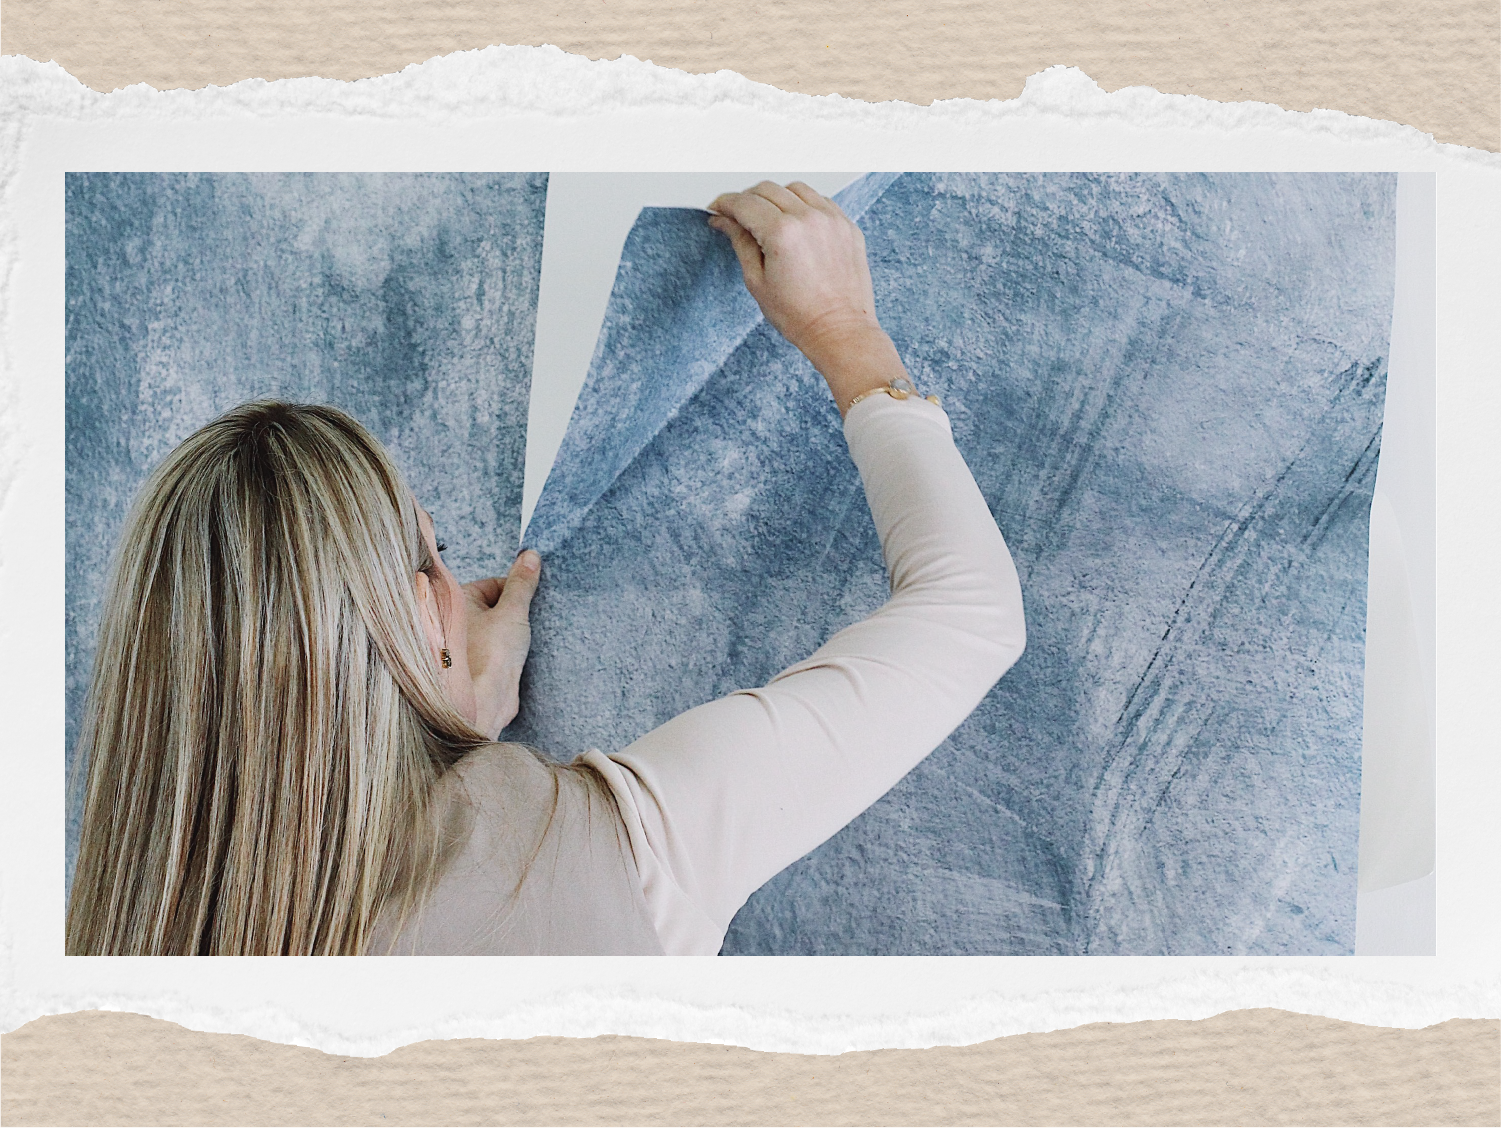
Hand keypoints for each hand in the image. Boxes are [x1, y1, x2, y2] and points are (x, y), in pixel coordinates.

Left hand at [461, 549, 540, 738]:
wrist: (483, 701)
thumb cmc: (489, 656)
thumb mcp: (513, 612)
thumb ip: (523, 583)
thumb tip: (529, 555)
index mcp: (456, 601)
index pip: (492, 584)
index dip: (515, 590)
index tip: (530, 599)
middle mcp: (455, 621)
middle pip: (494, 605)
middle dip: (512, 612)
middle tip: (527, 622)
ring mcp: (464, 643)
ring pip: (496, 628)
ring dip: (511, 633)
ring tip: (519, 643)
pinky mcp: (475, 664)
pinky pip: (495, 648)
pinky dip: (506, 651)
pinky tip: (516, 658)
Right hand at [708, 181, 908, 412]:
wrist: (839, 331)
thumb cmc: (800, 315)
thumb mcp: (757, 281)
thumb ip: (740, 242)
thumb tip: (725, 221)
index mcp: (782, 233)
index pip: (744, 203)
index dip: (725, 203)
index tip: (718, 209)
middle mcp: (809, 218)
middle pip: (767, 189)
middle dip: (747, 199)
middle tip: (738, 216)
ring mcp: (831, 220)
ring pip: (795, 189)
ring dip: (776, 197)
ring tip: (769, 219)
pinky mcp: (847, 226)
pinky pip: (821, 201)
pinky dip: (804, 205)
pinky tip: (796, 224)